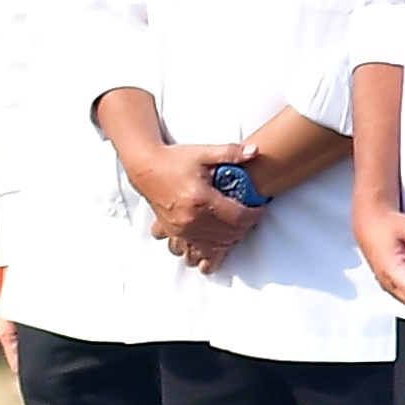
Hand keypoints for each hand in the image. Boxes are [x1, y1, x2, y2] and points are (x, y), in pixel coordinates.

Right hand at [120, 137, 265, 272]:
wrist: (145, 167)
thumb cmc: (174, 159)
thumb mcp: (204, 152)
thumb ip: (231, 152)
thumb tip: (255, 151)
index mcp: (201, 199)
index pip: (238, 217)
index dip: (254, 215)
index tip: (259, 209)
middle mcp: (190, 218)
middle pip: (228, 235)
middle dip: (243, 229)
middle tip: (248, 218)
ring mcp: (180, 229)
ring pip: (211, 248)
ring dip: (225, 244)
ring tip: (232, 232)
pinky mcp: (172, 233)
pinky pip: (190, 252)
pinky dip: (202, 253)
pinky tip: (209, 246)